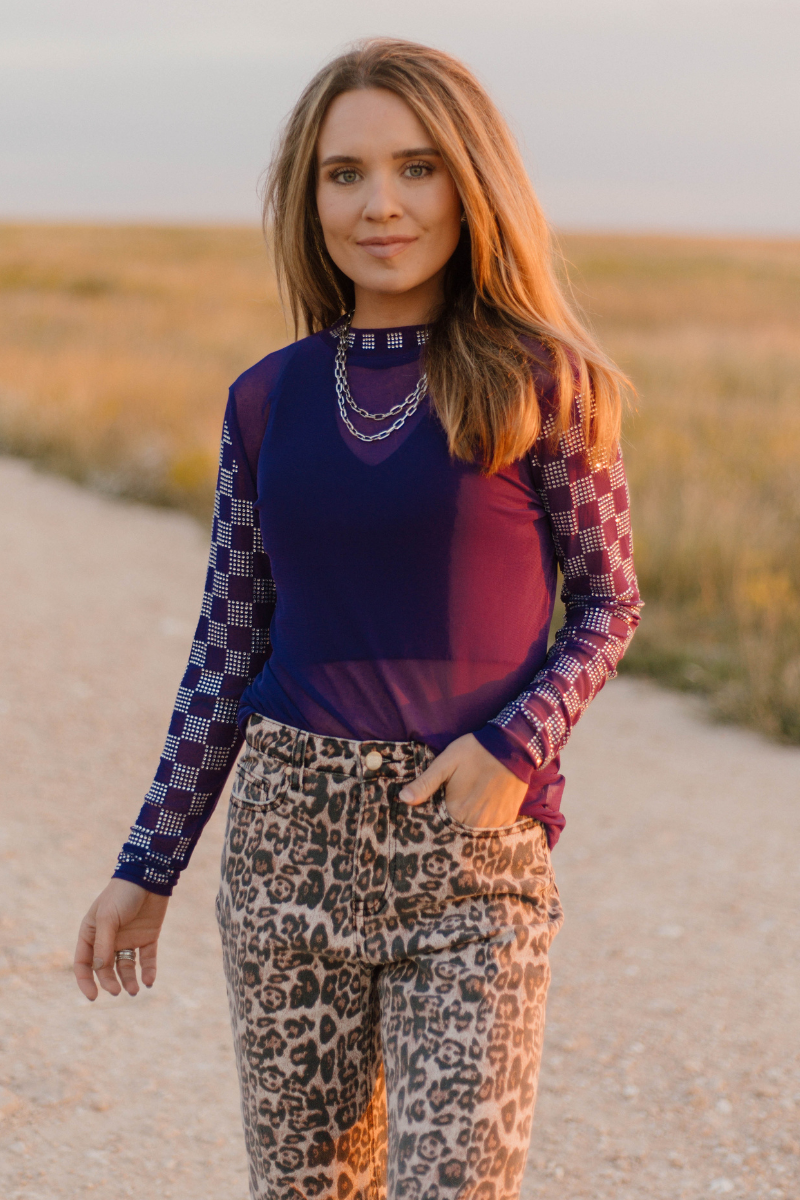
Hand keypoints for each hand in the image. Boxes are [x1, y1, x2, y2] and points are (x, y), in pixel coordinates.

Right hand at [73, 879, 168, 1000]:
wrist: (149, 876)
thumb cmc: (122, 895)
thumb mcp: (108, 919)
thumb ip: (103, 944)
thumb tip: (99, 969)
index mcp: (92, 933)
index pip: (84, 963)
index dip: (86, 981)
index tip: (93, 996)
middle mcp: (109, 939)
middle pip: (106, 969)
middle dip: (110, 982)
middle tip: (118, 991)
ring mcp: (128, 939)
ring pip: (126, 967)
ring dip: (129, 980)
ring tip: (135, 990)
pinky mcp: (147, 937)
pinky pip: (146, 959)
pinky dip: (148, 971)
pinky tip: (149, 981)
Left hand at [398, 733, 527, 828]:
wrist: (511, 745)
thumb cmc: (474, 751)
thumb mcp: (445, 763)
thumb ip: (425, 783)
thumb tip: (403, 798)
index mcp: (457, 810)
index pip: (439, 828)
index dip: (434, 823)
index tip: (433, 815)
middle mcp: (475, 822)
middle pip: (457, 834)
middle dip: (451, 827)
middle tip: (451, 811)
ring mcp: (494, 822)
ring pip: (475, 835)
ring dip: (468, 828)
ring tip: (465, 812)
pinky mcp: (507, 818)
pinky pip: (492, 831)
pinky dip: (485, 825)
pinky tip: (481, 812)